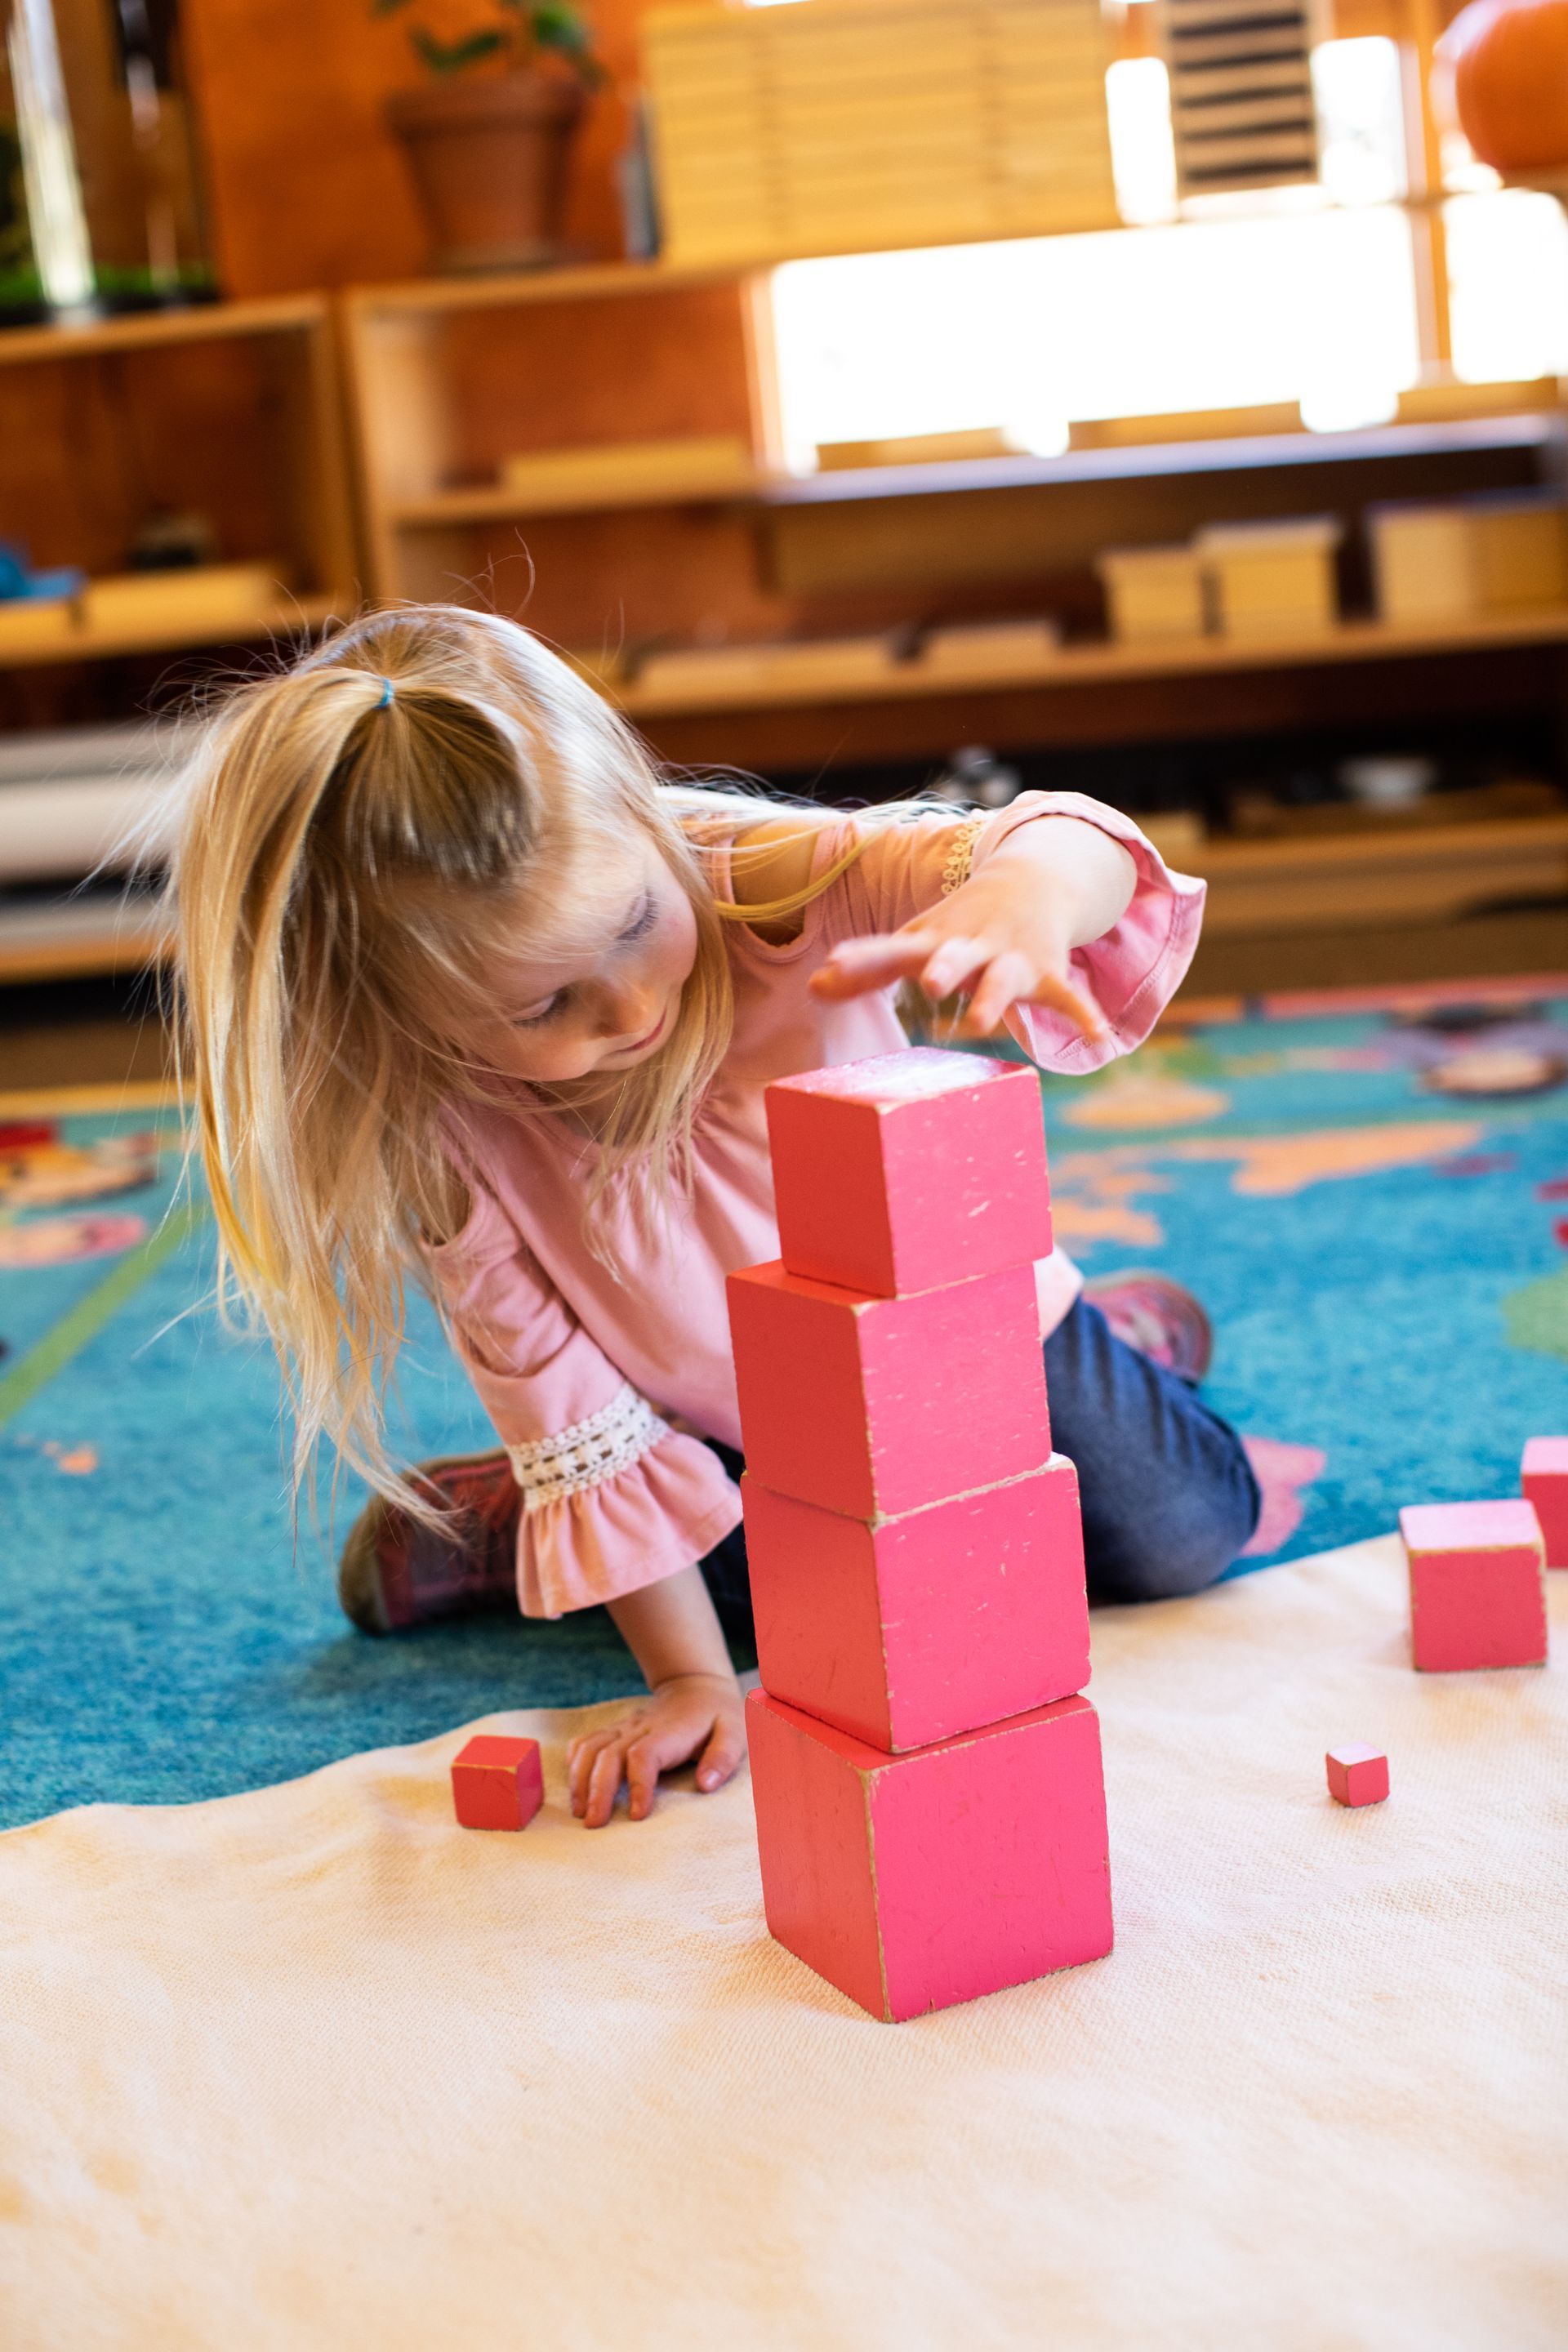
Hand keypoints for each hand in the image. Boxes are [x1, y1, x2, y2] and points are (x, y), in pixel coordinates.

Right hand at [566, 1671, 745, 1827]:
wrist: (696, 1687)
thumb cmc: (717, 1718)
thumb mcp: (734, 1732)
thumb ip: (723, 1757)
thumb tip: (706, 1785)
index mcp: (671, 1731)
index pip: (645, 1755)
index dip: (639, 1785)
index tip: (638, 1816)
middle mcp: (641, 1727)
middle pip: (609, 1754)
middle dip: (598, 1790)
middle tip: (594, 1824)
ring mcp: (624, 1727)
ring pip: (590, 1747)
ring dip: (580, 1779)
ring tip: (579, 1812)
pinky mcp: (614, 1730)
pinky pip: (585, 1742)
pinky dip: (574, 1764)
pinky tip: (575, 1787)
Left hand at [809, 819, 1129, 1044]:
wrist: (1028, 882)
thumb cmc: (958, 928)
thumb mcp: (915, 943)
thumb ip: (868, 970)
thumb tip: (815, 986)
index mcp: (933, 943)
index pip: (893, 949)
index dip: (865, 958)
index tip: (835, 965)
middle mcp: (970, 948)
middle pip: (953, 957)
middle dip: (943, 968)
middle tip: (929, 983)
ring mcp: (1009, 960)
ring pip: (1003, 980)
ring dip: (994, 998)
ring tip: (981, 1022)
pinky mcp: (1046, 974)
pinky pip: (1067, 998)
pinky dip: (1084, 1015)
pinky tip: (1099, 1038)